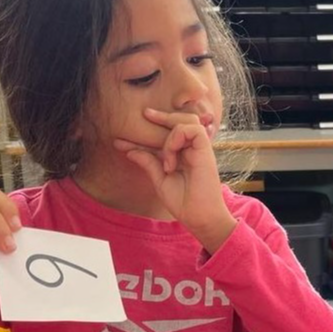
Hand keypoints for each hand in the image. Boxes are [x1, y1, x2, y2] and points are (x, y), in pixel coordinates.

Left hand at [113, 108, 235, 249]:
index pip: (166, 135)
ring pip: (186, 121)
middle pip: (181, 120)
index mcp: (183, 154)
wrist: (199, 216)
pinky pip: (192, 130)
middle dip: (162, 116)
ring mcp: (200, 149)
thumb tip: (131, 152)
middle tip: (145, 114)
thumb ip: (148, 163)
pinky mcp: (206, 150)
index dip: (148, 131)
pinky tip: (171, 158)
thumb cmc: (184, 202)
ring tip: (166, 159)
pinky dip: (177, 139)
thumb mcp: (160, 180)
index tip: (126, 134)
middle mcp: (192, 148)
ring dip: (170, 135)